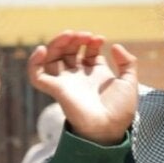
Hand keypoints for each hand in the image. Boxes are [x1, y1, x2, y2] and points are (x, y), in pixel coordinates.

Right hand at [28, 31, 137, 145]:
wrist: (110, 127)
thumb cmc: (120, 109)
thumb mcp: (129, 82)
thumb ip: (127, 62)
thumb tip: (114, 46)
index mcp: (95, 74)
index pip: (86, 51)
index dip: (90, 42)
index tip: (99, 39)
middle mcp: (78, 76)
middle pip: (68, 51)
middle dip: (74, 39)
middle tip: (84, 35)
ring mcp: (65, 82)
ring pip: (52, 57)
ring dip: (57, 43)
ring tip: (70, 35)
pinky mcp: (55, 89)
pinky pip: (36, 74)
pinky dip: (34, 61)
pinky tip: (43, 49)